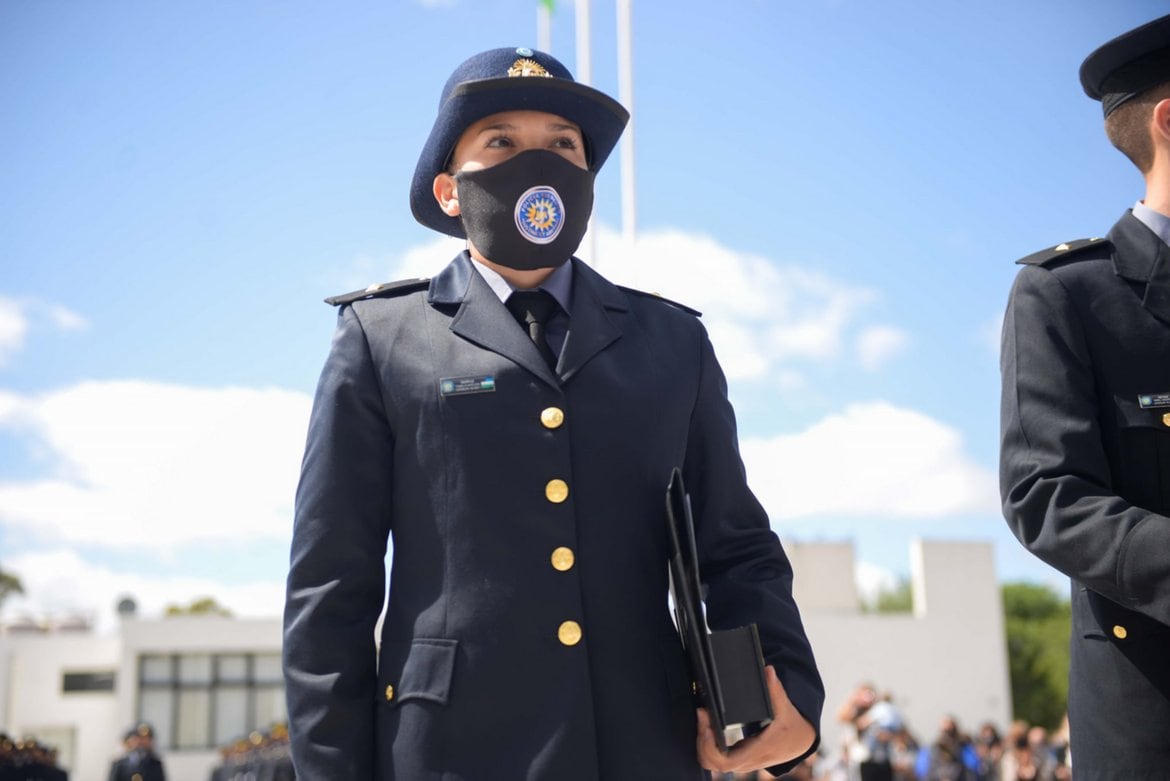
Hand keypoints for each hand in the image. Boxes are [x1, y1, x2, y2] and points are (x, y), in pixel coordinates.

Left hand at [695, 665, 815, 775]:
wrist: (799, 740)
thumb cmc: (791, 725)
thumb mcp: (785, 707)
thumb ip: (775, 689)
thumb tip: (768, 671)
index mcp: (758, 750)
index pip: (727, 761)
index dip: (710, 748)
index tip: (706, 726)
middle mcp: (748, 760)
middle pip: (714, 763)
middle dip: (702, 742)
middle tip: (702, 716)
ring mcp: (742, 761)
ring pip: (713, 763)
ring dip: (703, 744)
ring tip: (703, 720)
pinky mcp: (738, 758)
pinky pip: (716, 759)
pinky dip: (707, 746)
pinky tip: (706, 728)